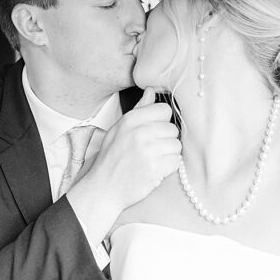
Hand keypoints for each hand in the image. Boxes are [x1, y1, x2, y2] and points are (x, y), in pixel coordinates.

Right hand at [66, 87, 180, 239]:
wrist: (103, 188)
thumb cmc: (111, 159)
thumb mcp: (119, 129)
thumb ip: (138, 109)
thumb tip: (151, 90)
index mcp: (130, 120)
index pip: (164, 110)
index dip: (162, 121)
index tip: (154, 131)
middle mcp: (140, 132)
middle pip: (172, 128)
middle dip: (165, 140)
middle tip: (151, 150)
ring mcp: (148, 151)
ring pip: (176, 145)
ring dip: (168, 154)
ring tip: (153, 160)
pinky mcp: (155, 168)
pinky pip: (175, 162)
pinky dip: (168, 168)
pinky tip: (155, 170)